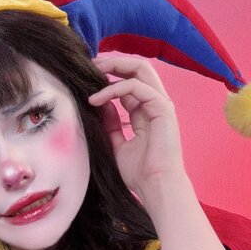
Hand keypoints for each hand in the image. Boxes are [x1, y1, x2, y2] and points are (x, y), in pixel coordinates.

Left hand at [88, 55, 186, 199]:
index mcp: (147, 111)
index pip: (130, 81)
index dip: (110, 75)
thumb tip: (98, 103)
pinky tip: (96, 100)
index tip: (87, 76)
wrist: (156, 187)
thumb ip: (110, 123)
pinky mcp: (162, 109)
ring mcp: (161, 104)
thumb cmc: (140, 174)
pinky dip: (114, 89)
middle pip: (138, 68)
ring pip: (140, 69)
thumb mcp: (117, 144)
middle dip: (113, 62)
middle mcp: (156, 103)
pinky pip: (136, 87)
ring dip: (114, 66)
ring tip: (92, 71)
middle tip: (90, 64)